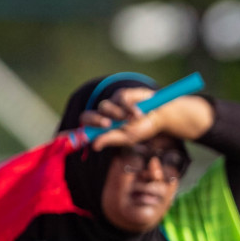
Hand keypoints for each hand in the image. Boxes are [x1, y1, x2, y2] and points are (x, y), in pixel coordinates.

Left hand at [82, 87, 213, 149]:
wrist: (161, 115)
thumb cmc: (144, 128)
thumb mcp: (128, 137)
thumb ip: (111, 139)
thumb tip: (94, 146)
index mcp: (103, 127)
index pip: (86, 127)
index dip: (81, 130)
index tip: (78, 136)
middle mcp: (105, 115)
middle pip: (88, 115)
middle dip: (96, 120)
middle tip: (107, 125)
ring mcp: (113, 103)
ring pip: (104, 107)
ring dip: (117, 114)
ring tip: (132, 120)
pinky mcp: (123, 94)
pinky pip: (120, 99)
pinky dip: (128, 107)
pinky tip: (138, 114)